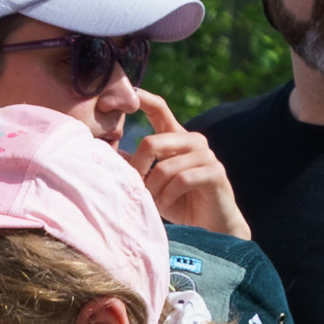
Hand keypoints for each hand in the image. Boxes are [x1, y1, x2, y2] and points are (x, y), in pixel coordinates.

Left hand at [126, 89, 246, 239]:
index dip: (144, 99)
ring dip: (154, 190)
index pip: (160, 109)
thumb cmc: (178, 203)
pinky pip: (181, 180)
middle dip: (137, 170)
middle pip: (151, 143)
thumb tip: (108, 153)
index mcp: (176, 138)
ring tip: (155, 203)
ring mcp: (206, 155)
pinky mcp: (215, 172)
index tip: (126, 95)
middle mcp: (193, 141)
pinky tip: (168, 205)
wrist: (210, 228)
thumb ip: (136, 166)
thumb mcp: (151, 184)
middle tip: (135, 190)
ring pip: (165, 167)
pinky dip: (168, 197)